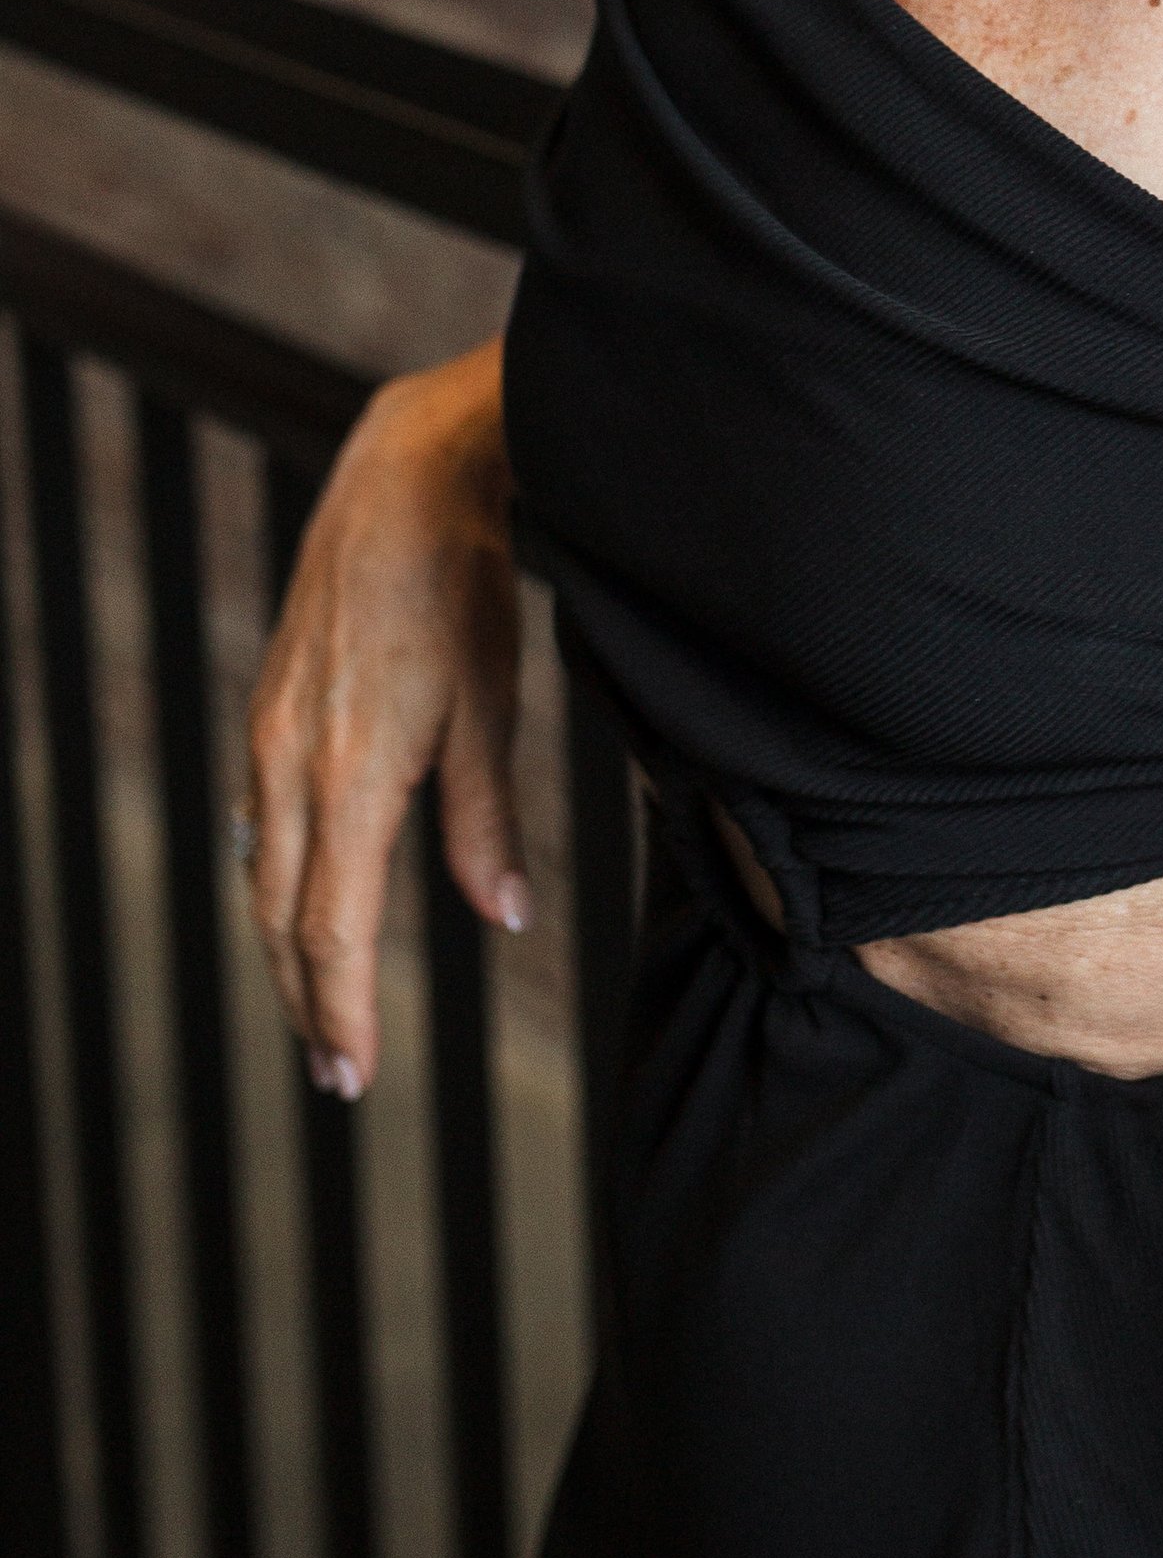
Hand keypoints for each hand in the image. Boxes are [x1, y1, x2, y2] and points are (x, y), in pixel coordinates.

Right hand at [243, 339, 524, 1097]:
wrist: (401, 482)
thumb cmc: (460, 588)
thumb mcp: (491, 707)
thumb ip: (486, 820)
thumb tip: (502, 917)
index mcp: (350, 775)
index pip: (333, 929)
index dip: (341, 1010)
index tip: (354, 1075)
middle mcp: (291, 764)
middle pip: (284, 917)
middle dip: (309, 1002)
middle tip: (336, 1074)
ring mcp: (270, 735)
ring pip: (267, 873)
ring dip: (290, 948)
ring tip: (322, 1007)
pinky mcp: (270, 709)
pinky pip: (265, 821)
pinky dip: (282, 882)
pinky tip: (306, 901)